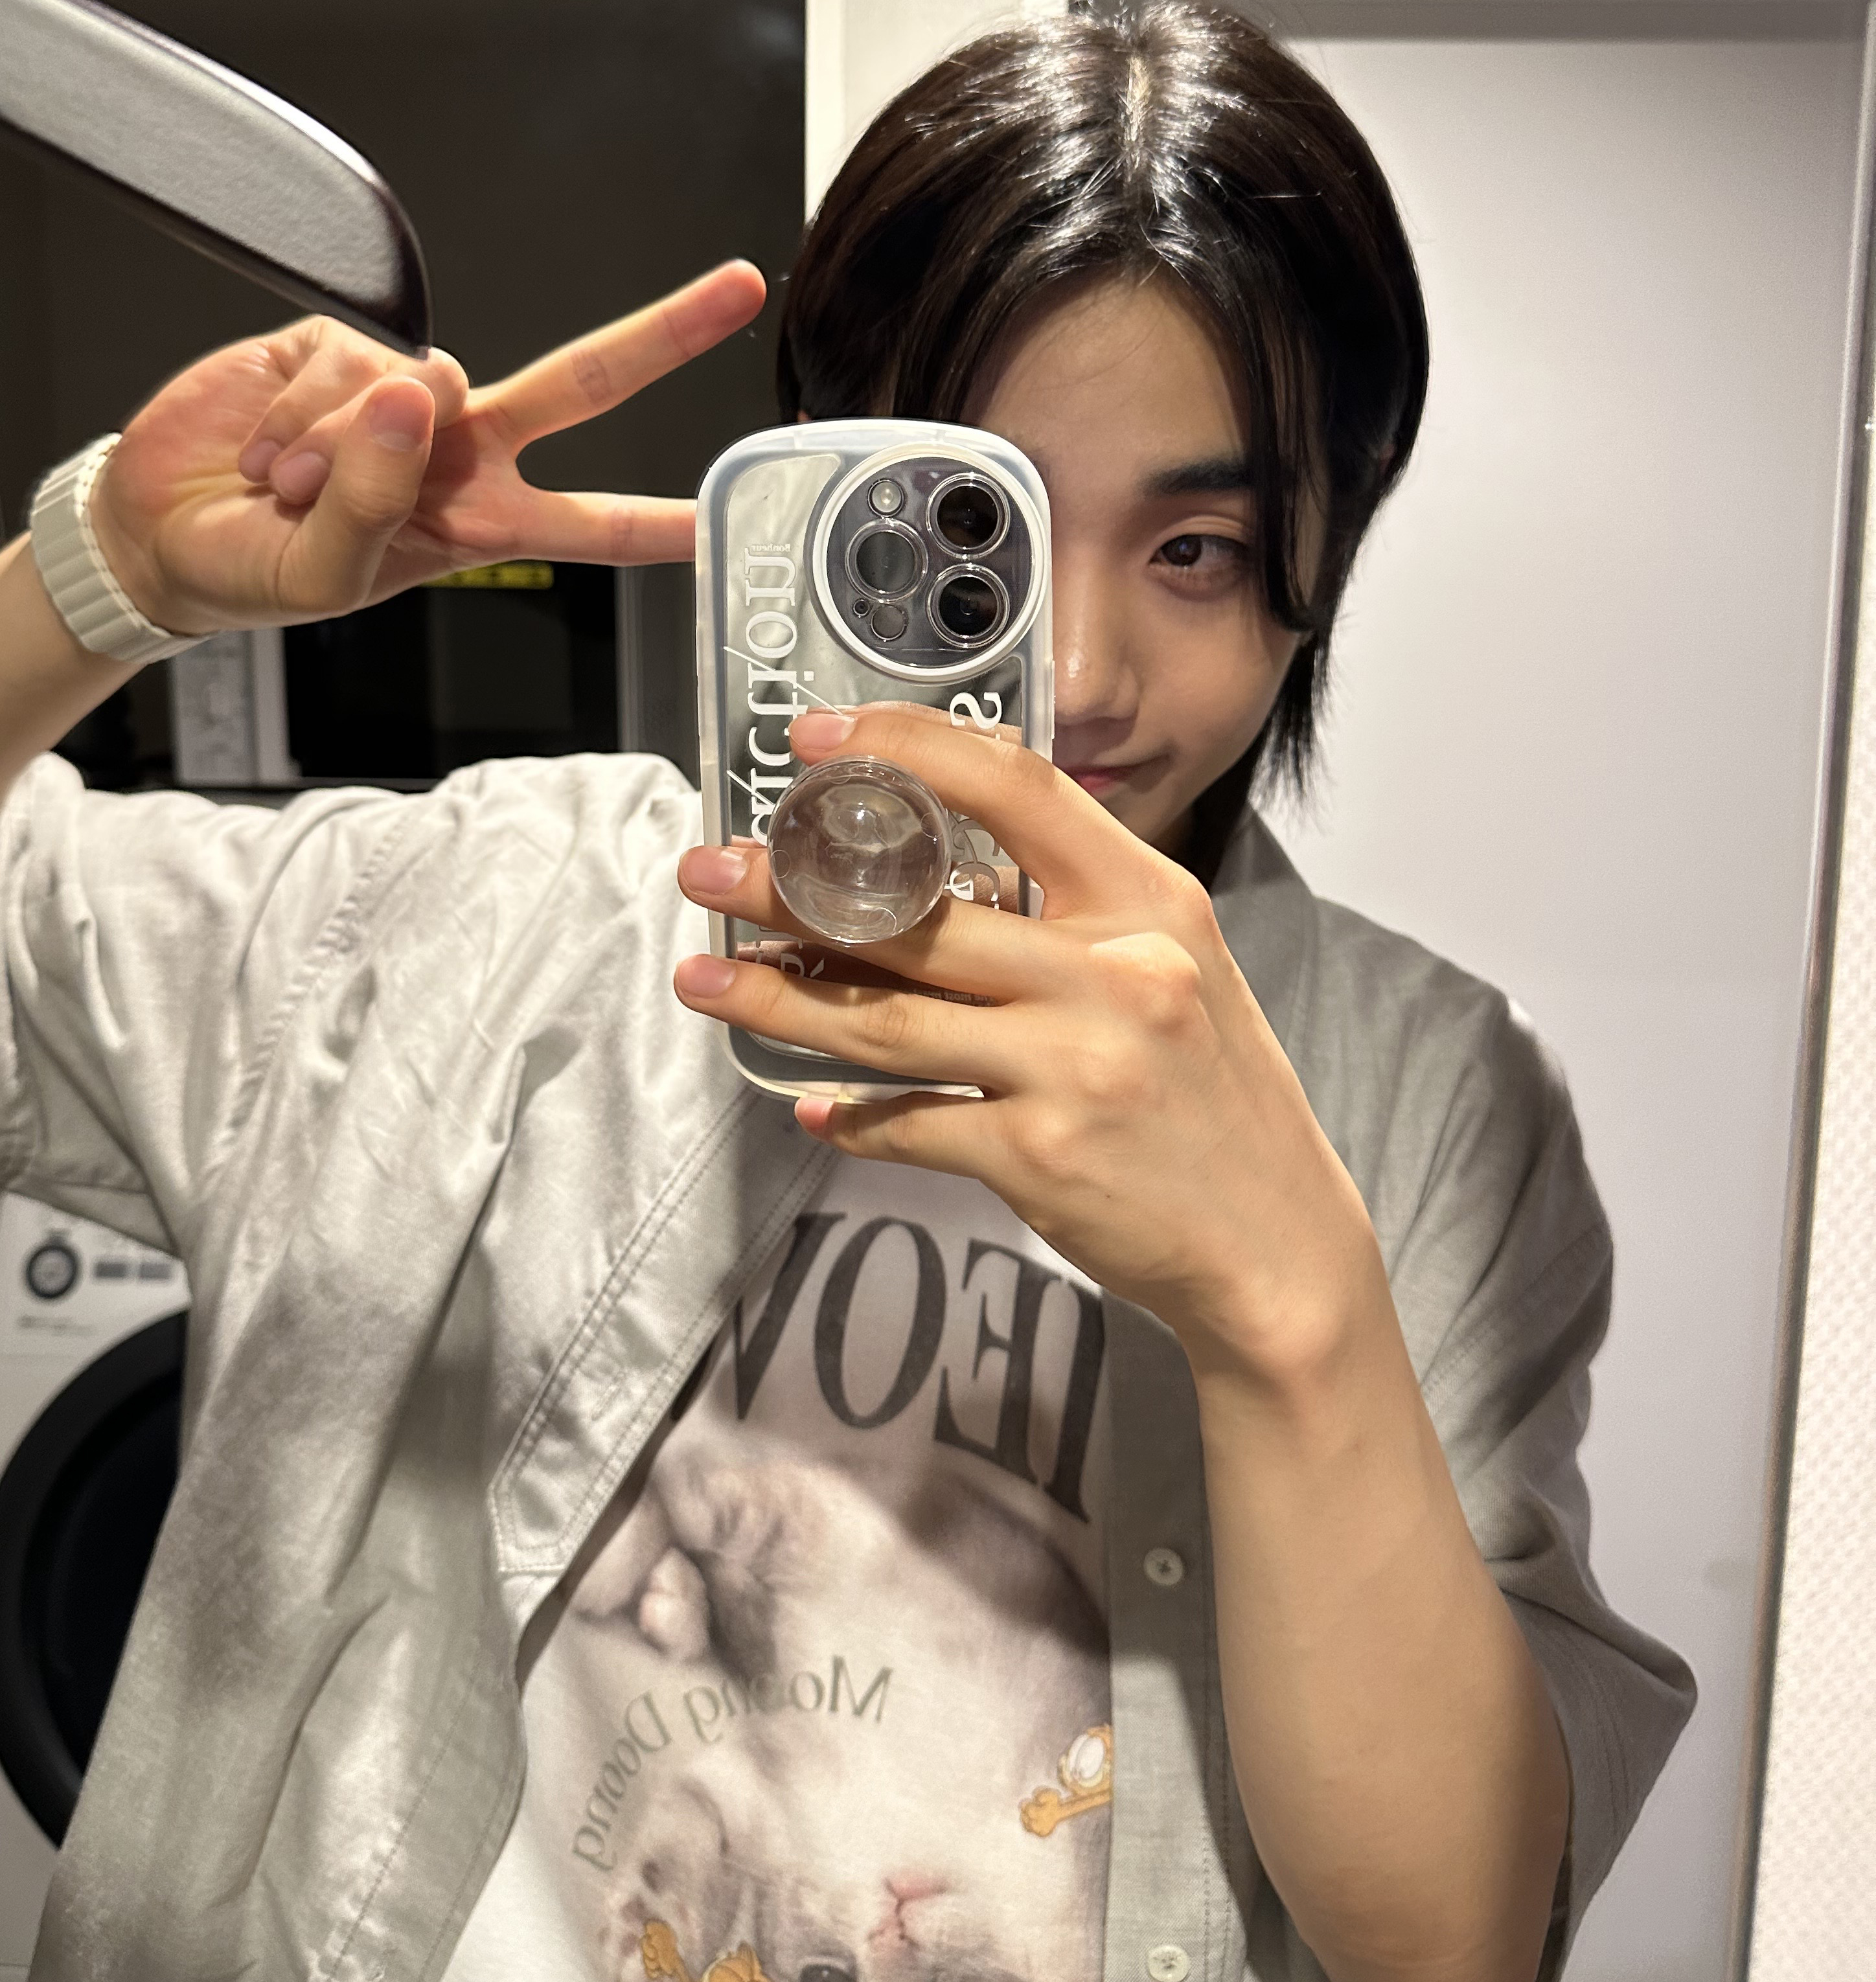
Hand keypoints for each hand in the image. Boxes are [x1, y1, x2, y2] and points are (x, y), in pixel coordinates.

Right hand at [88, 260, 766, 636]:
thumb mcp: (324, 578)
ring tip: (285, 487)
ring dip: (337, 446)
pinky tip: (266, 447)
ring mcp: (408, 392)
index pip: (595, 524)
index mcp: (483, 519)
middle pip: (582, 381)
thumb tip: (415, 395)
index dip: (663, 519)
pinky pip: (345, 362)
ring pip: (418, 385)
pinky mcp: (342, 344)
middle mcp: (464, 446)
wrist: (163, 533)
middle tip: (738, 288)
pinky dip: (295, 412)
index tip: (730, 507)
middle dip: (662, 333)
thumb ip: (375, 506)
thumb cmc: (255, 570)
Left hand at [671, 703, 1380, 1370]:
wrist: (1277, 1242)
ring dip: (780, 1000)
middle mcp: (1115, 974)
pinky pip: (911, 1125)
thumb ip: (1077, 907)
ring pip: (888, 1020)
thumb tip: (937, 864)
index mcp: (1149, 903)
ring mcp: (1076, 1068)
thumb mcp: (1175, 966)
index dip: (907, 747)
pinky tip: (812, 1107)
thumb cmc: (1213, 1095)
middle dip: (791, 888)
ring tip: (705, 978)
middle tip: (708, 868)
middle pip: (919, 914)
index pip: (1017, 788)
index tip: (818, 739)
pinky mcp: (1040, 1158)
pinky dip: (853, 1118)